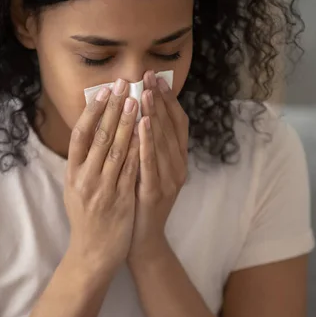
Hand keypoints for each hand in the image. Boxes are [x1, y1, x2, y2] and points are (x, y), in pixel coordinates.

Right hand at [64, 79, 139, 275]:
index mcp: (72, 174)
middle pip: (100, 137)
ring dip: (129, 122)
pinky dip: (140, 149)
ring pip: (117, 150)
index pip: (80, 135)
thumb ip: (83, 163)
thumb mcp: (75, 189)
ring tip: (138, 100)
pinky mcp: (121, 200)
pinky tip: (147, 132)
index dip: (92, 111)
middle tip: (125, 85)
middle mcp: (85, 179)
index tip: (103, 90)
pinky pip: (132, 170)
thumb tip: (91, 130)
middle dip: (114, 108)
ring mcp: (103, 190)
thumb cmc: (85, 218)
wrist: (92, 253)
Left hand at [128, 70, 188, 264]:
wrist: (140, 239)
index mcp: (177, 160)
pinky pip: (151, 163)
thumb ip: (147, 145)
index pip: (176, 123)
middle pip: (170, 128)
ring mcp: (168, 180)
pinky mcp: (155, 192)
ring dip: (154, 115)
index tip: (157, 78)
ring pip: (163, 142)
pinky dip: (148, 142)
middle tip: (149, 77)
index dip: (168, 99)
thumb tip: (138, 112)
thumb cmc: (139, 201)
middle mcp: (177, 167)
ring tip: (145, 93)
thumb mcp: (147, 169)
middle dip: (159, 100)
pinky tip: (142, 124)